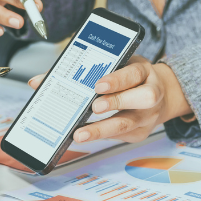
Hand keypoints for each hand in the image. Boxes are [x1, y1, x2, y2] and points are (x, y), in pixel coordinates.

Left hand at [27, 56, 190, 142]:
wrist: (161, 92)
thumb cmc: (130, 76)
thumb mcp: (115, 64)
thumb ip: (78, 70)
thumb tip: (38, 81)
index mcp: (144, 71)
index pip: (134, 74)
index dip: (117, 80)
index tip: (98, 84)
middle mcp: (151, 93)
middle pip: (143, 99)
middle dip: (117, 101)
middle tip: (95, 106)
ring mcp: (148, 116)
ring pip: (129, 124)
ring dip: (103, 129)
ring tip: (81, 133)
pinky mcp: (140, 133)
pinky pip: (121, 137)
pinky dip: (101, 137)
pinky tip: (85, 136)